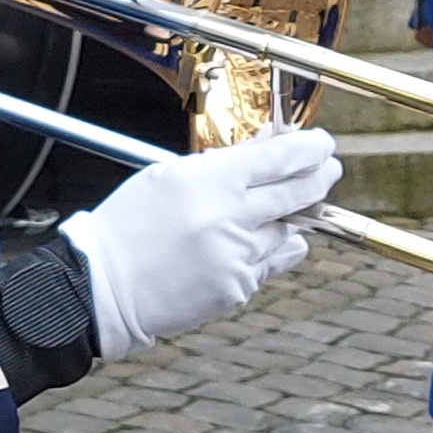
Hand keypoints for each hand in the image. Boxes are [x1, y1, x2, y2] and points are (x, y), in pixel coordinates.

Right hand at [61, 125, 337, 353]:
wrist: (104, 287)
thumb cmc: (129, 226)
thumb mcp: (167, 178)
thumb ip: (221, 164)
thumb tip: (267, 146)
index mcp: (208, 181)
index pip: (280, 158)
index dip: (310, 147)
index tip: (322, 143)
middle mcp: (228, 217)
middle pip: (299, 193)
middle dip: (320, 177)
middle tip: (328, 169)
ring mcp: (237, 256)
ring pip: (289, 232)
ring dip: (289, 219)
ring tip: (276, 212)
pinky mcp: (237, 288)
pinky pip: (269, 265)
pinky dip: (266, 253)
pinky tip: (244, 247)